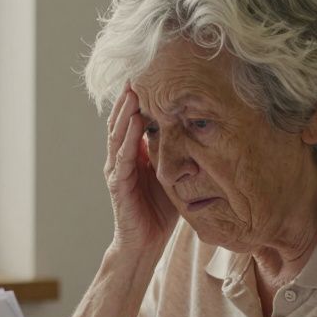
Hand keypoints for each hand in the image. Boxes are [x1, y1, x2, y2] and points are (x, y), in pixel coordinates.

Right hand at [104, 86, 178, 255]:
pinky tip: (134, 122)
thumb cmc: (159, 211)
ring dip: (125, 112)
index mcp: (133, 154)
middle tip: (140, 72)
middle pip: (121, 121)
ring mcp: (116, 170)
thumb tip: (200, 129)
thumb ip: (177, 153)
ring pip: (118, 134)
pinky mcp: (117, 184)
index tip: (151, 75)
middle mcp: (120, 158)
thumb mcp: (172, 175)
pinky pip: (122, 157)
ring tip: (134, 91)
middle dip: (129, 97)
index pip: (132, 120)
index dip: (138, 98)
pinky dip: (127, 138)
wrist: (145, 243)